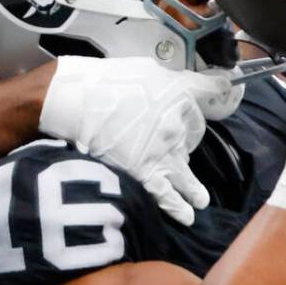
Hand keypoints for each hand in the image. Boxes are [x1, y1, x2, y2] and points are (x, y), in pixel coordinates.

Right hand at [40, 56, 239, 224]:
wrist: (76, 99)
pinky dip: (178, 207)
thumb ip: (179, 80)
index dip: (205, 105)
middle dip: (184, 139)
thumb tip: (204, 84)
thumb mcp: (149, 69)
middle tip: (168, 139)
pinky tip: (187, 216)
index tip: (205, 108)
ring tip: (201, 200)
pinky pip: (167, 195)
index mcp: (181, 95)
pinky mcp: (144, 173)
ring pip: (186, 175)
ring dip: (194, 189)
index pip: (210, 101)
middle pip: (192, 137)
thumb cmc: (108, 81)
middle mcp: (178, 126)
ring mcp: (163, 152)